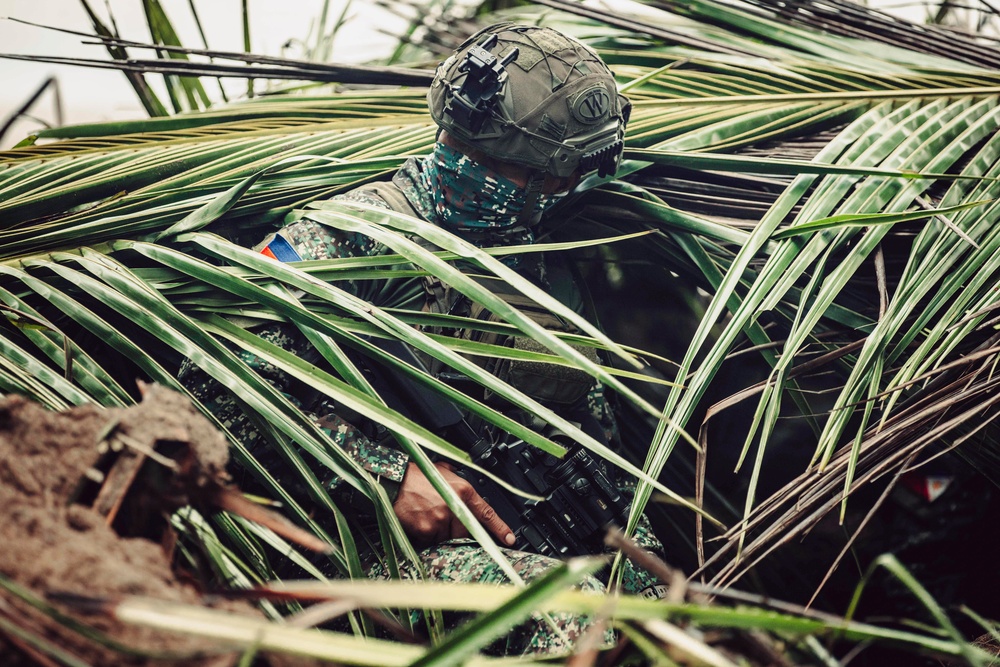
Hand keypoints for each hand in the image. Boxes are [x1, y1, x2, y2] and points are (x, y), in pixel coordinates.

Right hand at [393, 461, 514, 547]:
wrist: (394, 481)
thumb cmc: (416, 475)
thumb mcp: (443, 471)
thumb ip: (457, 480)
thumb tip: (463, 485)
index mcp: (463, 491)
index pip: (486, 513)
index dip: (500, 528)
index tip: (509, 539)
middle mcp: (455, 507)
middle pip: (466, 531)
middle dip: (457, 528)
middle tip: (442, 517)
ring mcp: (441, 520)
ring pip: (448, 537)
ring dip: (441, 532)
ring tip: (428, 515)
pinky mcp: (427, 530)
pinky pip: (432, 541)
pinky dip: (427, 535)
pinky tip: (420, 521)